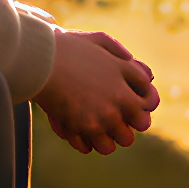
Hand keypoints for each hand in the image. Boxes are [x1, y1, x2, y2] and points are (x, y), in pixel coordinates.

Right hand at [35, 30, 158, 153]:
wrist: (38, 59)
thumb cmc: (68, 47)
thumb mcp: (101, 41)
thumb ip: (124, 57)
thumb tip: (146, 76)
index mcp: (125, 79)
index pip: (150, 101)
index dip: (145, 103)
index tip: (134, 102)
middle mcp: (118, 101)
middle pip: (142, 124)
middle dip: (132, 121)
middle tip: (119, 116)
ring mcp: (100, 117)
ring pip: (121, 141)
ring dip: (112, 135)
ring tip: (99, 127)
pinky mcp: (80, 129)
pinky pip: (92, 147)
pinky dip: (88, 142)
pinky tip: (80, 132)